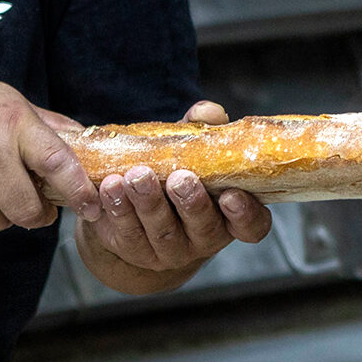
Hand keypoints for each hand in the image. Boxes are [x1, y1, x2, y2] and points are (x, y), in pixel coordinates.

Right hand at [0, 65, 100, 232]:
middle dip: (36, 215)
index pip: (58, 164)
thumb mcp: (8, 100)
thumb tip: (86, 142)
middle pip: (27, 211)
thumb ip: (46, 126)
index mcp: (13, 124)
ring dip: (1, 214)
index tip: (92, 207)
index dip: (79, 191)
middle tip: (36, 207)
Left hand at [87, 100, 272, 274]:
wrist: (137, 211)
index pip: (252, 226)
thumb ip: (201, 130)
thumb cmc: (175, 173)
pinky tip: (110, 186)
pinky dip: (118, 208)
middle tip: (179, 179)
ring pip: (162, 231)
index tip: (231, 195)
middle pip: (204, 228)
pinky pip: (127, 233)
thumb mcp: (191, 151)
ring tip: (136, 175)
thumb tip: (208, 111)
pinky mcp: (135, 250)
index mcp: (229, 216)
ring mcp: (169, 250)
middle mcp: (204, 238)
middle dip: (191, 203)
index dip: (245, 214)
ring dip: (149, 203)